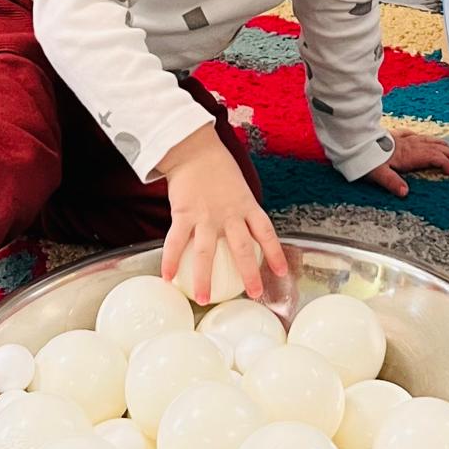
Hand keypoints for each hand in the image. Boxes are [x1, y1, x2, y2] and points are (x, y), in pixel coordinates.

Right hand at [158, 124, 288, 302]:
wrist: (194, 149)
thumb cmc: (217, 168)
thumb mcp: (239, 188)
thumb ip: (241, 209)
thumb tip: (244, 230)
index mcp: (247, 206)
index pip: (267, 232)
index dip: (275, 253)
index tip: (281, 272)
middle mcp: (230, 214)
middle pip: (243, 249)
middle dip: (249, 274)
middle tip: (254, 294)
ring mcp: (206, 216)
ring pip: (207, 253)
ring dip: (205, 278)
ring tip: (204, 299)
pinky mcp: (184, 214)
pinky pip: (176, 242)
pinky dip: (171, 260)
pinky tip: (167, 278)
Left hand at [362, 130, 448, 197]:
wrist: (355, 140)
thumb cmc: (365, 158)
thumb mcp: (378, 174)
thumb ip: (392, 183)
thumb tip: (405, 193)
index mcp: (408, 155)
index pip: (433, 157)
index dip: (445, 164)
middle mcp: (409, 145)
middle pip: (434, 148)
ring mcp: (403, 139)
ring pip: (426, 139)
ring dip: (440, 144)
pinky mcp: (394, 135)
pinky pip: (412, 134)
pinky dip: (421, 136)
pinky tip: (421, 136)